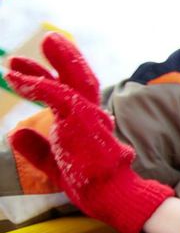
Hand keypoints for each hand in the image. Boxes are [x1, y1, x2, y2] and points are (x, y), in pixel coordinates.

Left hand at [4, 34, 173, 232]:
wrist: (111, 193)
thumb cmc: (91, 185)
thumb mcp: (55, 165)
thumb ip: (38, 148)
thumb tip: (16, 134)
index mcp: (89, 125)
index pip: (71, 94)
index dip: (48, 78)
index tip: (22, 70)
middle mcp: (93, 115)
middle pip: (80, 78)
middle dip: (63, 57)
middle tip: (47, 39)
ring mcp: (89, 115)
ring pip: (71, 80)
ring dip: (49, 63)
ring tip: (19, 57)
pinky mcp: (80, 118)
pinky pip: (56, 93)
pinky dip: (35, 83)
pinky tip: (15, 79)